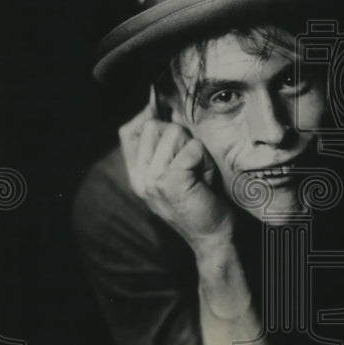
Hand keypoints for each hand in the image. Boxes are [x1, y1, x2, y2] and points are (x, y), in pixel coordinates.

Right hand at [118, 90, 234, 251]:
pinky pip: (191, 148)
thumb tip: (160, 106)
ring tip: (200, 174)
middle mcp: (140, 178)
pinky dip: (204, 158)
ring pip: (174, 134)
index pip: (129, 131)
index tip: (165, 116)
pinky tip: (205, 178)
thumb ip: (165, 147)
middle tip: (193, 165)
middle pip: (155, 126)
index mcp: (138, 176)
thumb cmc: (203, 201)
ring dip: (195, 150)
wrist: (215, 238)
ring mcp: (151, 180)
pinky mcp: (168, 182)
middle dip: (180, 138)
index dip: (147, 116)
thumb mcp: (178, 171)